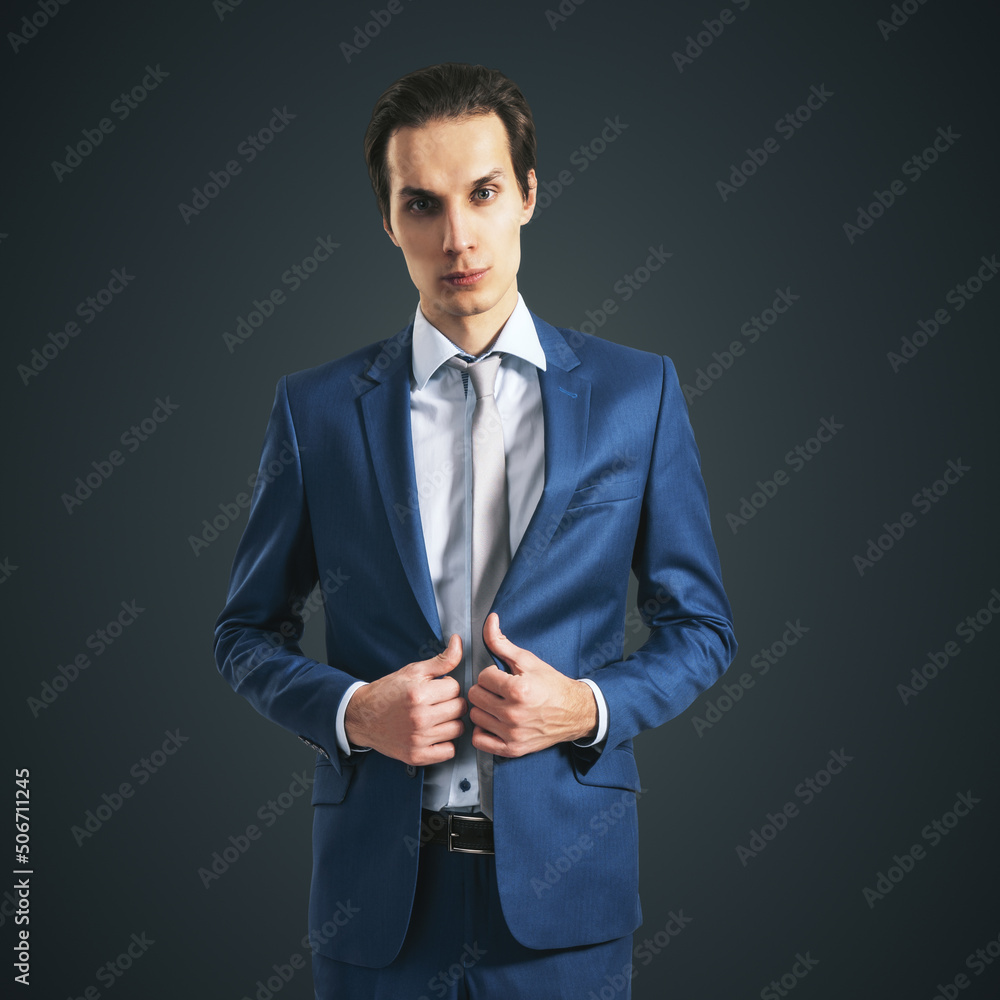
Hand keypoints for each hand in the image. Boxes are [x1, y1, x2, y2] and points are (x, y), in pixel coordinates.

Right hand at [344, 634, 466, 765]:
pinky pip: (449, 751)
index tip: (437, 688)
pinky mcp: (416, 756)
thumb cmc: (387, 692)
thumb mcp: (413, 671)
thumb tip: (458, 642)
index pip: (455, 688)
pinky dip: (446, 743)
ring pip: (458, 729)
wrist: (362, 716)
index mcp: (418, 694)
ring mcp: (418, 739)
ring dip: (450, 722)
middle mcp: (419, 718)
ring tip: (436, 717)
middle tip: (437, 702)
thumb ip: (441, 659)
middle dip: (451, 702)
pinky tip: (435, 734)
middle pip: (459, 708)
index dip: (447, 686)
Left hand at [468, 613, 597, 756]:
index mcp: (518, 690)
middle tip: (499, 690)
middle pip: (475, 696)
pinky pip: (480, 741)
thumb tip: (489, 621)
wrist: (574, 712)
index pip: (482, 676)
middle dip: (485, 689)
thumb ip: (502, 642)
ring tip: (497, 704)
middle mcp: (514, 714)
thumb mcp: (528, 660)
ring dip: (483, 709)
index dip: (492, 674)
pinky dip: (483, 731)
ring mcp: (513, 734)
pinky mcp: (513, 749)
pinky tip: (494, 722)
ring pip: (475, 717)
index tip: (503, 677)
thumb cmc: (551, 685)